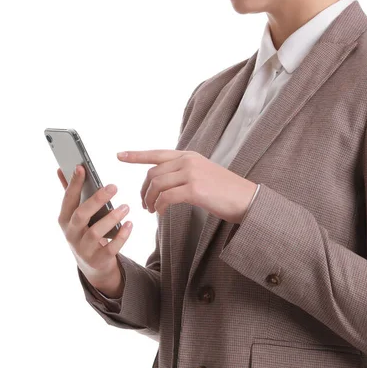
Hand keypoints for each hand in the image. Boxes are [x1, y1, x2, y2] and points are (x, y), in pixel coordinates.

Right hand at [57, 165, 132, 280]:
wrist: (92, 264)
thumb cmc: (85, 230)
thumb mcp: (75, 214)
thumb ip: (70, 193)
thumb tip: (60, 169)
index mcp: (65, 219)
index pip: (68, 199)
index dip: (73, 184)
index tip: (81, 167)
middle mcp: (72, 234)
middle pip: (81, 215)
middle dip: (97, 200)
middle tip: (114, 186)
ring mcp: (84, 248)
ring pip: (95, 233)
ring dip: (111, 218)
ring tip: (126, 206)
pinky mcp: (99, 259)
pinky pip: (111, 248)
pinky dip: (121, 236)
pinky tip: (130, 224)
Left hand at [117, 149, 257, 223]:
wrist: (247, 199)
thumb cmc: (225, 191)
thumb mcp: (203, 174)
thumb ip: (184, 172)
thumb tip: (163, 181)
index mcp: (189, 156)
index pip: (157, 153)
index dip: (136, 155)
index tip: (119, 155)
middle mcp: (189, 161)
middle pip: (153, 173)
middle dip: (144, 190)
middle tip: (144, 204)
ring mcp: (192, 174)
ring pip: (157, 185)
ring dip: (150, 200)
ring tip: (152, 211)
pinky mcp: (195, 189)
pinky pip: (166, 197)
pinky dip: (160, 206)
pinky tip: (161, 213)